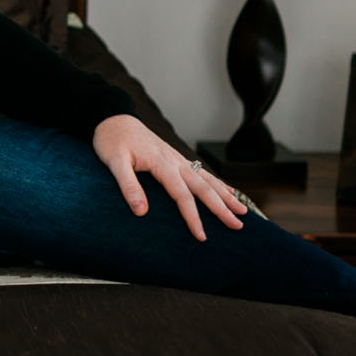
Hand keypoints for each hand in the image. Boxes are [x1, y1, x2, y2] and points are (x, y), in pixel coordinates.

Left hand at [91, 114, 247, 240]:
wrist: (113, 119)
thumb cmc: (112, 141)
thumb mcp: (114, 163)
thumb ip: (128, 186)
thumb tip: (141, 212)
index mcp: (162, 164)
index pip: (182, 196)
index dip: (193, 218)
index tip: (202, 236)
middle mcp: (175, 161)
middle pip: (204, 188)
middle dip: (222, 208)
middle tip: (238, 225)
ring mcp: (178, 159)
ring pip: (208, 179)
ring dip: (226, 195)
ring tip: (243, 210)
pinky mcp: (176, 159)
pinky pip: (202, 173)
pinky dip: (218, 183)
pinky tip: (229, 191)